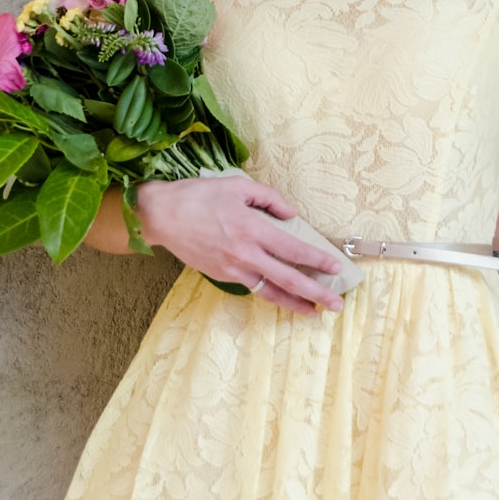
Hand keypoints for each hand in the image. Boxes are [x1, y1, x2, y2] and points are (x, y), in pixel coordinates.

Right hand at [137, 175, 344, 314]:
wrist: (162, 216)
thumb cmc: (200, 196)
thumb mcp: (238, 186)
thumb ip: (269, 198)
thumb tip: (290, 215)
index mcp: (252, 229)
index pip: (293, 248)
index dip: (317, 259)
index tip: (336, 267)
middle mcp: (245, 254)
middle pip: (287, 278)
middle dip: (315, 292)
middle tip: (336, 304)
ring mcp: (232, 269)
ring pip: (270, 291)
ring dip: (294, 304)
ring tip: (314, 313)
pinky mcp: (222, 276)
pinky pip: (252, 287)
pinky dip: (270, 294)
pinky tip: (282, 297)